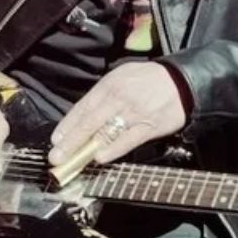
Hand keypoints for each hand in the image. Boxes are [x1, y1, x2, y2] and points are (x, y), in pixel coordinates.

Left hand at [48, 62, 185, 165]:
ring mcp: (133, 113)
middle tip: (55, 157)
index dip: (68, 125)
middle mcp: (118, 98)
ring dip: (85, 149)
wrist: (181, 81)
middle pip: (89, 122)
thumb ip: (103, 95)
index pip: (83, 107)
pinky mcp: (148, 126)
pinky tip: (99, 158)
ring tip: (71, 161)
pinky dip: (112, 150)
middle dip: (70, 142)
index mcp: (109, 84)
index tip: (56, 140)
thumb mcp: (122, 76)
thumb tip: (84, 116)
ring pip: (105, 132)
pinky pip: (127, 140)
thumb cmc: (149, 79)